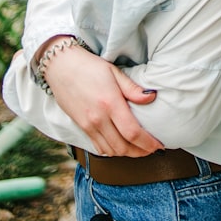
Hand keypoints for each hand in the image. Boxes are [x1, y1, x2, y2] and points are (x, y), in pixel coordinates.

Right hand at [42, 43, 163, 156]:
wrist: (61, 67)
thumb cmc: (89, 66)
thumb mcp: (114, 72)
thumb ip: (133, 88)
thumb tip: (152, 98)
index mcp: (110, 104)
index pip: (133, 133)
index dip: (148, 143)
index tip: (159, 145)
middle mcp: (98, 119)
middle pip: (123, 147)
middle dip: (140, 152)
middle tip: (152, 149)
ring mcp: (88, 125)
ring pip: (111, 151)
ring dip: (127, 153)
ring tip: (139, 148)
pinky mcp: (81, 127)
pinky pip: (98, 147)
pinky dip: (111, 151)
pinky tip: (120, 145)